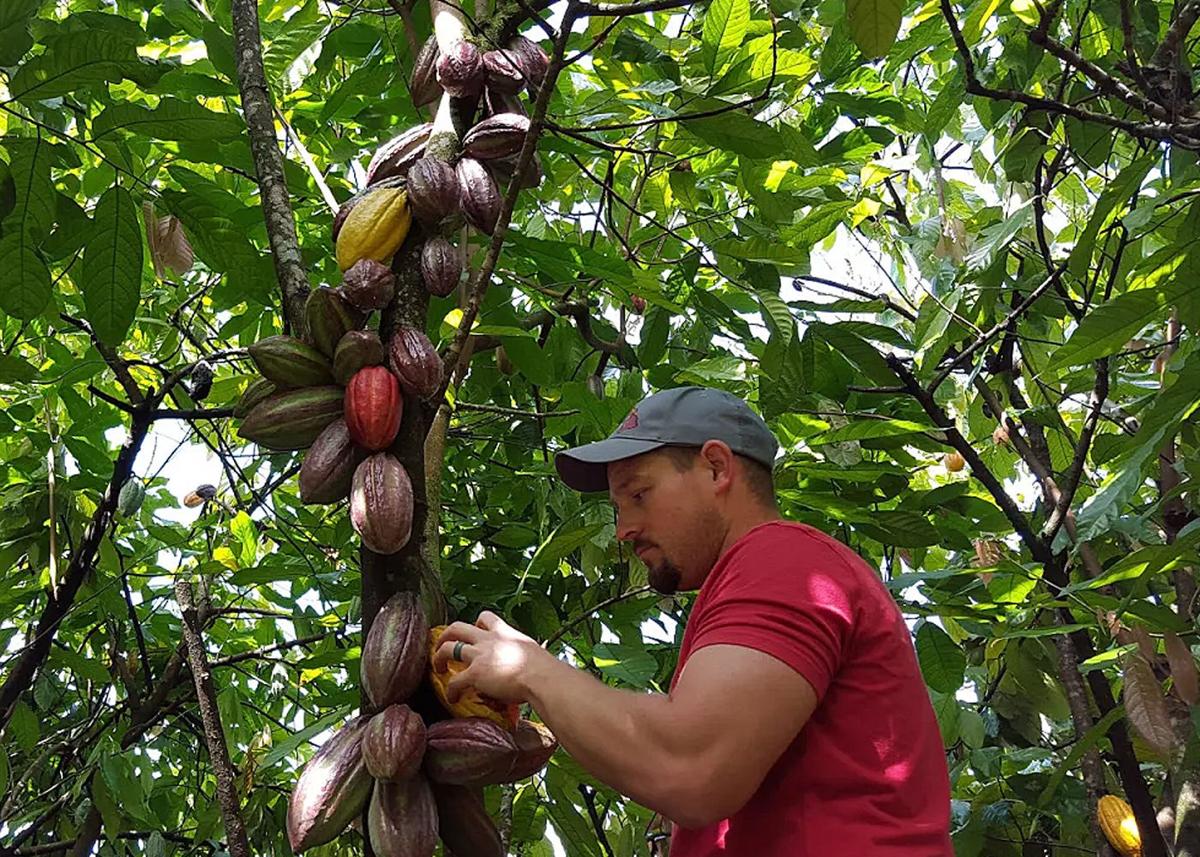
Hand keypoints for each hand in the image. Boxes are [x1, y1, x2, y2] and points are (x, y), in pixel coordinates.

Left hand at [432, 611, 548, 704]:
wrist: (542, 677)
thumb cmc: (544, 668)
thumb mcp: (531, 652)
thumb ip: (521, 654)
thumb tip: (528, 667)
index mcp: (504, 632)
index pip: (485, 617)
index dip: (475, 623)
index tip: (473, 631)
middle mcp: (488, 639)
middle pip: (457, 627)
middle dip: (445, 635)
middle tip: (442, 645)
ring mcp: (479, 655)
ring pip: (449, 648)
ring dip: (439, 657)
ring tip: (438, 667)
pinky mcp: (475, 674)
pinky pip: (455, 680)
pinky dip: (451, 690)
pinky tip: (452, 697)